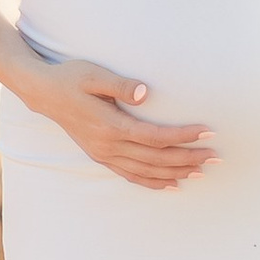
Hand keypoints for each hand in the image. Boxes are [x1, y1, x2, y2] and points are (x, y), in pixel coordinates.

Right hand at [25, 56, 212, 190]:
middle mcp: (108, 145)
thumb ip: (120, 85)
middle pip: (156, 158)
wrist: (43, 93)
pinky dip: (153, 183)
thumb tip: (145, 92)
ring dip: (176, 173)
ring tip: (202, 172)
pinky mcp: (101, 157)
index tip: (208, 132)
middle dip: (188, 159)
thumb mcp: (93, 74)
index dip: (183, 136)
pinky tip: (172, 185)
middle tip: (216, 157)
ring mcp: (104, 154)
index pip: (155, 136)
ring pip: (146, 171)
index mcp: (110, 125)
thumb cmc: (71, 78)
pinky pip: (131, 176)